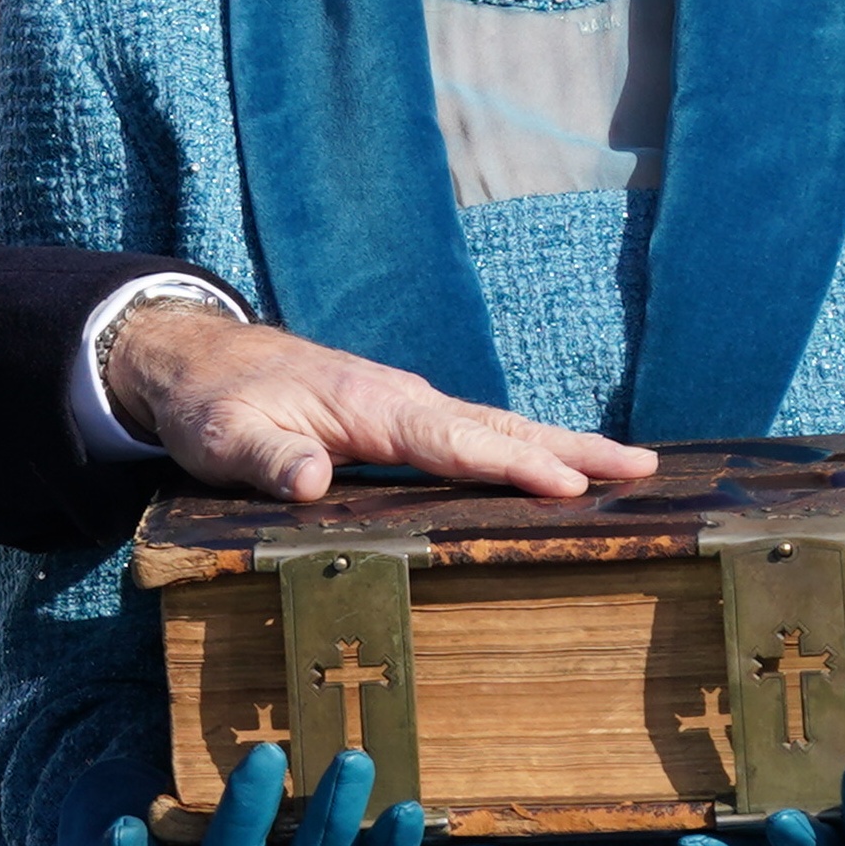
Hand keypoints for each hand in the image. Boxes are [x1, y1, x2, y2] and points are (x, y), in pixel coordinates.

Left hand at [101, 301, 657, 500]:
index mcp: (370, 406)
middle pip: (498, 427)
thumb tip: (314, 480)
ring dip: (560, 446)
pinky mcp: (401, 421)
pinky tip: (556, 471)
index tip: (571, 484)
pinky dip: (523, 448)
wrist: (200, 362)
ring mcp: (406, 408)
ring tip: (630, 469)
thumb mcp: (223, 436)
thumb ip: (267, 458)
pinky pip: (474, 435)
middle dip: (571, 449)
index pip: (453, 440)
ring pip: (495, 427)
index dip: (512, 465)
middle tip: (644, 469)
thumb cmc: (213, 402)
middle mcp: (401, 400)